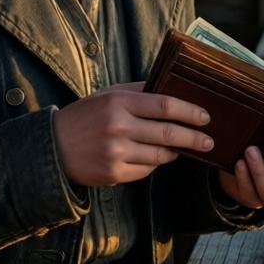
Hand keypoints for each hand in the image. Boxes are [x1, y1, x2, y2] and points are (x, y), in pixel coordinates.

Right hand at [53, 81, 212, 186]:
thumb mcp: (108, 95)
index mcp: (119, 102)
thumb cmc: (85, 116)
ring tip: (184, 148)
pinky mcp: (114, 174)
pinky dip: (156, 163)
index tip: (205, 117)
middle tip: (209, 141)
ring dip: (176, 152)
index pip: (166, 105)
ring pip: (161, 155)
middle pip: (169, 133)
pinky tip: (157, 157)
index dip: (190, 112)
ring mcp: (116, 152)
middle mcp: (119, 127)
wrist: (54, 147)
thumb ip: (139, 91)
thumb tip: (173, 90)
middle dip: (194, 138)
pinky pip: (147, 170)